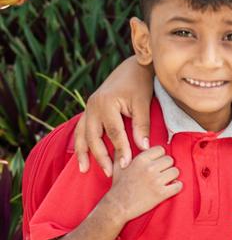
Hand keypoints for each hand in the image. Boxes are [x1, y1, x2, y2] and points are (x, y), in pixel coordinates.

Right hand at [75, 56, 153, 176]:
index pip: (114, 133)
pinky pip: (81, 128)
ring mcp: (88, 107)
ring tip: (84, 169)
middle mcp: (93, 106)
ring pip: (82, 134)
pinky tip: (82, 155)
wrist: (132, 66)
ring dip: (83, 152)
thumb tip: (144, 148)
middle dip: (100, 156)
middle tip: (108, 173)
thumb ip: (142, 126)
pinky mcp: (89, 108)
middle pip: (93, 137)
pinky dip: (80, 142)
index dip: (120, 150)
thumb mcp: (143, 103)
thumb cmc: (140, 83)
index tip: (127, 165)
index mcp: (106, 103)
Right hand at [102, 146, 181, 222]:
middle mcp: (149, 168)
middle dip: (166, 167)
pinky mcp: (161, 194)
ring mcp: (156, 181)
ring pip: (176, 171)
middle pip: (170, 160)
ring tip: (164, 181)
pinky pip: (178, 185)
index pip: (161, 150)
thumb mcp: (118, 166)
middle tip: (159, 174)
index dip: (159, 157)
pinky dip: (176, 187)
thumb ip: (122, 151)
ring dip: (172, 177)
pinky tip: (169, 188)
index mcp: (140, 159)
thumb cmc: (118, 187)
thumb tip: (124, 141)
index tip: (156, 164)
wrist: (117, 207)